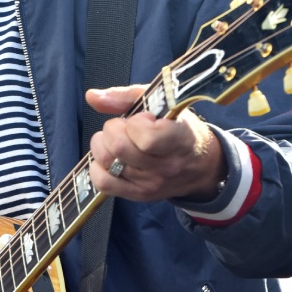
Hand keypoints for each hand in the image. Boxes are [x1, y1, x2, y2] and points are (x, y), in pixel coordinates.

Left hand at [85, 85, 224, 202]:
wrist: (200, 165)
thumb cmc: (179, 127)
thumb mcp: (163, 102)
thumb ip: (127, 96)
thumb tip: (92, 97)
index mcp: (179, 139)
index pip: (147, 138)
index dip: (136, 123)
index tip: (143, 118)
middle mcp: (167, 166)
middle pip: (120, 149)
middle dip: (112, 129)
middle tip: (123, 126)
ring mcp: (151, 184)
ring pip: (108, 164)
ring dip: (103, 145)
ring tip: (115, 140)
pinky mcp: (138, 195)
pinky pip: (103, 184)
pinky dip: (97, 167)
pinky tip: (109, 157)